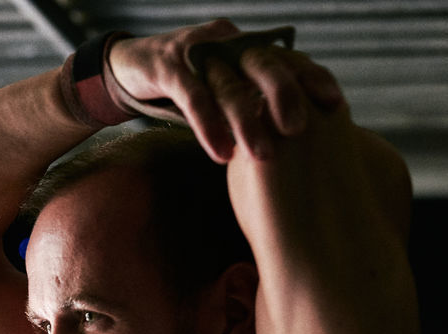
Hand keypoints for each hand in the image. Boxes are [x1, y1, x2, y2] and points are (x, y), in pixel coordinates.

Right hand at [108, 21, 344, 162]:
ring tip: (263, 155)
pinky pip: (193, 97)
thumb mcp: (226, 90)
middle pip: (263, 64)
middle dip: (284, 95)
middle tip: (299, 129)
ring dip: (247, 122)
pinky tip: (220, 153)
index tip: (335, 103)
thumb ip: (255, 104)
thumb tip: (296, 138)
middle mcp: (228, 44)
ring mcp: (198, 53)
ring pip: (229, 86)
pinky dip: (208, 126)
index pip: (287, 58)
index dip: (312, 77)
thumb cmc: (190, 87)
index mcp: (247, 48)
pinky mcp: (169, 67)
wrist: (133, 66)